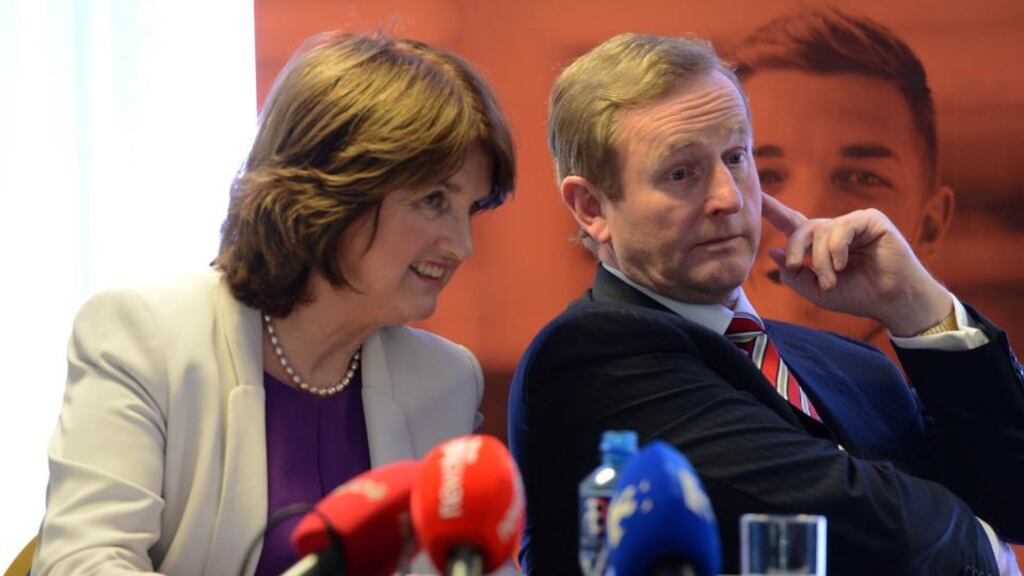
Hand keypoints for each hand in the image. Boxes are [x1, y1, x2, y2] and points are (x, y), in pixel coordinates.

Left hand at [761, 194, 951, 336]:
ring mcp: (852, 223)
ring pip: (820, 230)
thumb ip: (793, 274)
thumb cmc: (858, 296)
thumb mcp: (816, 291)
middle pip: (801, 228)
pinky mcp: (870, 220)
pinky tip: (844, 264)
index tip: (756, 197)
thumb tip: (774, 251)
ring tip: (831, 280)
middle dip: (796, 249)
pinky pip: (841, 228)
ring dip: (821, 260)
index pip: (792, 223)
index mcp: (820, 245)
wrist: (892, 302)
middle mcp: (834, 230)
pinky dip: (837, 249)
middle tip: (798, 268)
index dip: (774, 210)